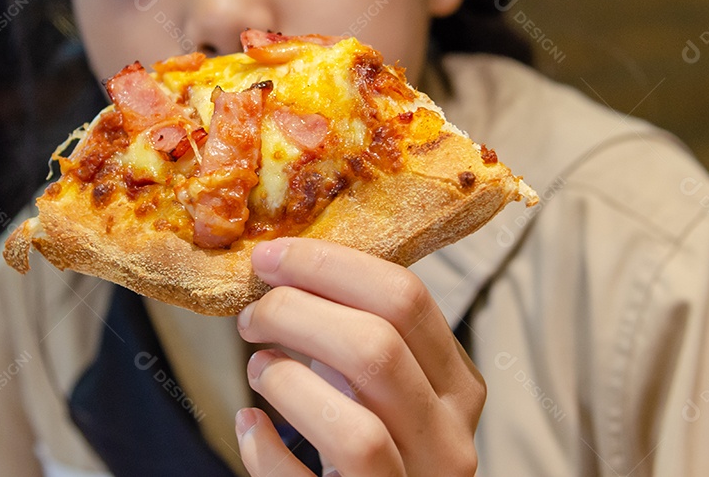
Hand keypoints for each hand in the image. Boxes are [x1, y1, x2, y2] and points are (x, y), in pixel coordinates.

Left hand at [234, 237, 483, 476]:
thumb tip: (285, 264)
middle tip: (252, 314)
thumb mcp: (387, 379)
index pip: (407, 299)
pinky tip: (250, 424)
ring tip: (258, 366)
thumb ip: (362, 329)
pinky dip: (266, 452)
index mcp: (458, 386)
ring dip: (287, 384)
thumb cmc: (373, 437)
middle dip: (296, 313)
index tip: (271, 256)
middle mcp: (447, 441)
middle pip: (377, 350)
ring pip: (356, 432)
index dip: (329, 266)